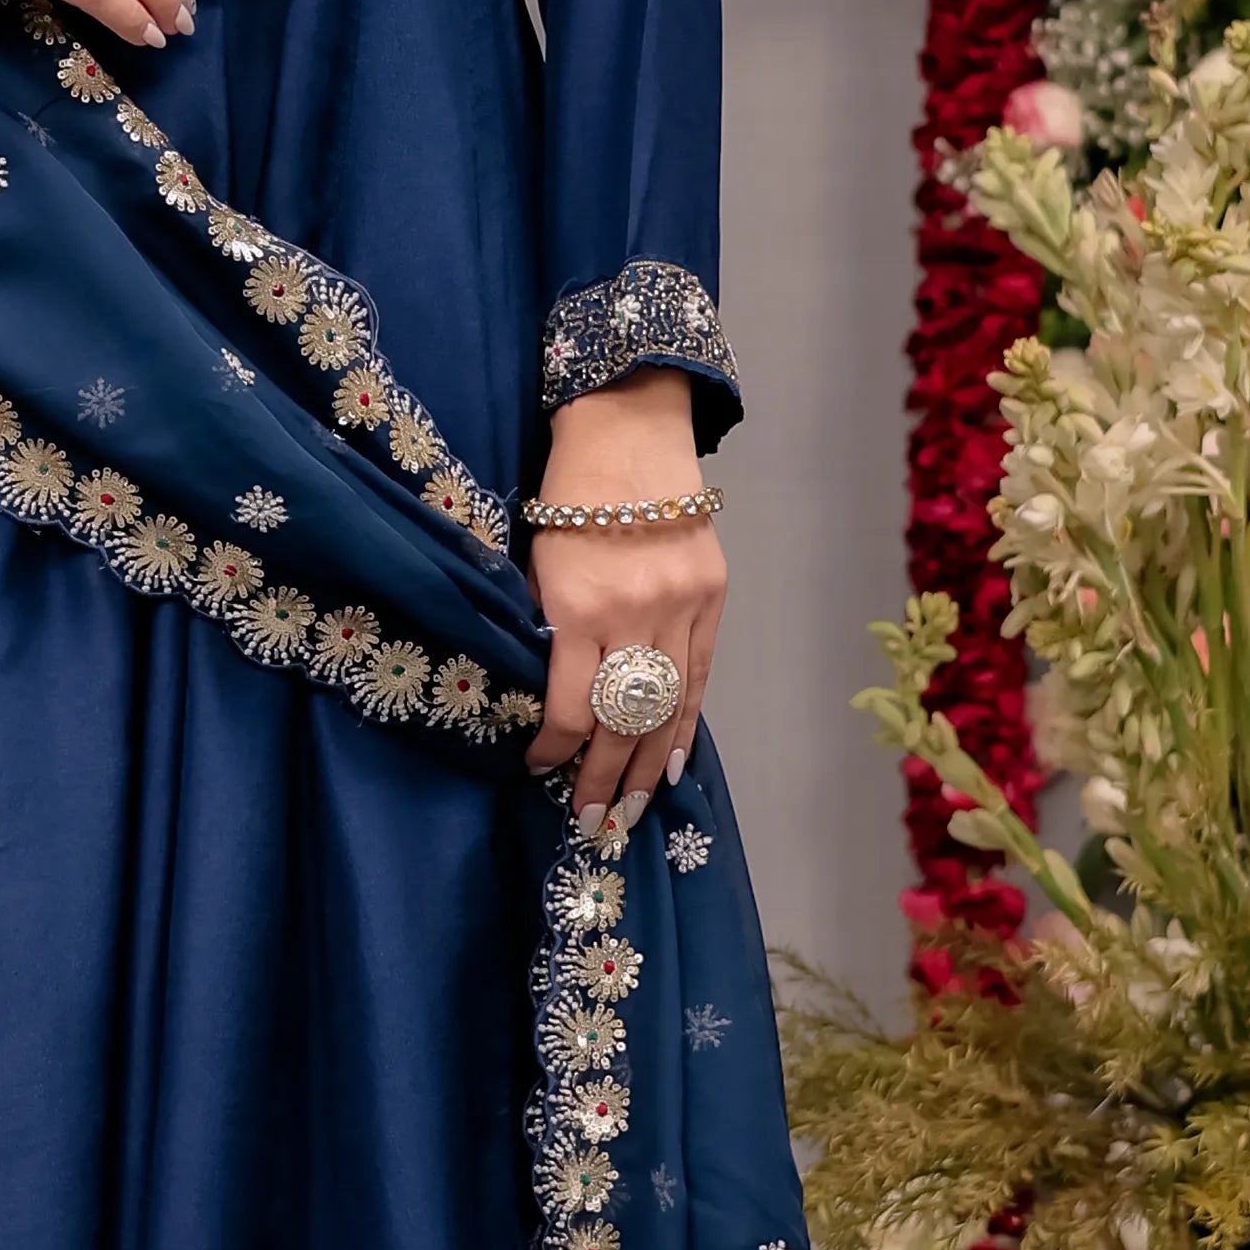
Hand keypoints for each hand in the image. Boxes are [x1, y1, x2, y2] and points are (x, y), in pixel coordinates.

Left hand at [525, 373, 724, 836]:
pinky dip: (685, 724)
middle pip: (622, 720)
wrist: (629, 426)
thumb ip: (546, 629)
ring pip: (666, 708)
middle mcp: (635, 614)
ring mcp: (682, 607)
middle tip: (592, 822)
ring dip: (647, 766)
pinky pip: (700, 676)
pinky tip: (672, 763)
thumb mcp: (535, 560)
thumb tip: (546, 701)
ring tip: (631, 811)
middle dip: (604, 778)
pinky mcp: (713, 596)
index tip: (538, 769)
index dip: (554, 750)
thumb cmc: (564, 492)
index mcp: (579, 606)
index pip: (570, 707)